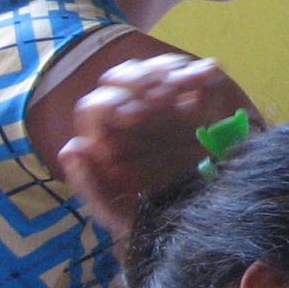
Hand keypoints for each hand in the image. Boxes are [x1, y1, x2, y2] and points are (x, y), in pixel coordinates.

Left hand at [56, 55, 253, 234]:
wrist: (217, 219)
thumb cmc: (161, 218)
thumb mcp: (120, 213)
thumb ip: (91, 185)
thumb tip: (72, 146)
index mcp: (110, 141)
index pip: (95, 106)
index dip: (109, 104)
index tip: (133, 118)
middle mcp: (135, 118)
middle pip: (120, 78)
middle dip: (136, 82)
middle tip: (159, 101)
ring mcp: (170, 106)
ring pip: (154, 68)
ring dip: (164, 72)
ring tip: (179, 93)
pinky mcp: (203, 100)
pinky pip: (198, 71)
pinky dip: (200, 70)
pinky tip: (202, 82)